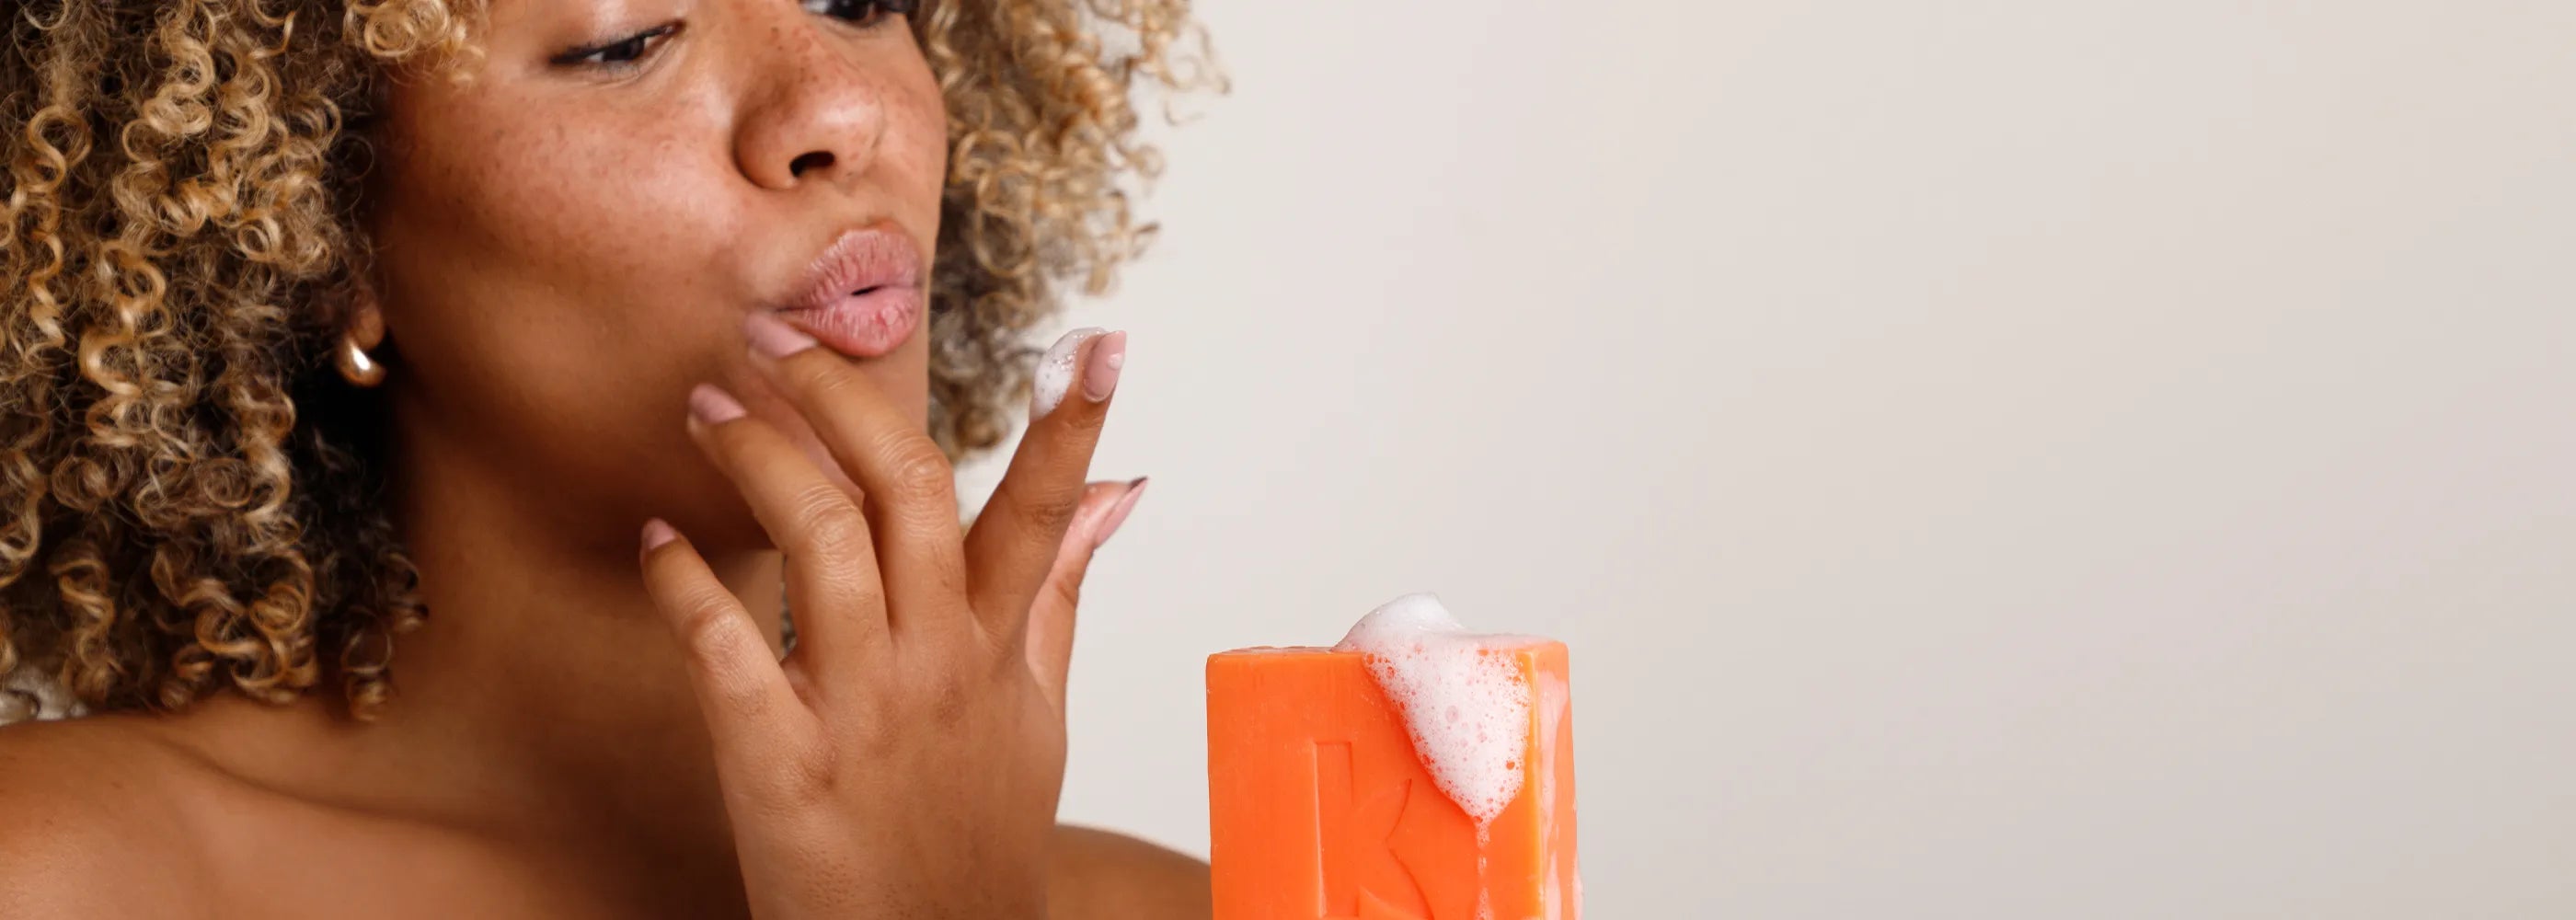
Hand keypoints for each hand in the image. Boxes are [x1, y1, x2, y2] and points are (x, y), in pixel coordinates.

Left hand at [638, 317, 1144, 918]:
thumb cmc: (977, 837)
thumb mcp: (1037, 714)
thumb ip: (1062, 595)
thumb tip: (1117, 498)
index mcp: (998, 648)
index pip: (1043, 514)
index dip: (1071, 425)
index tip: (1096, 339)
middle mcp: (938, 664)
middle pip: (908, 491)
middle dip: (843, 395)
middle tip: (776, 336)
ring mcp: (862, 710)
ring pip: (821, 543)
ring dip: (759, 458)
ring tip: (707, 406)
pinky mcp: (780, 760)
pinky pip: (726, 648)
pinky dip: (685, 584)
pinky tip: (654, 541)